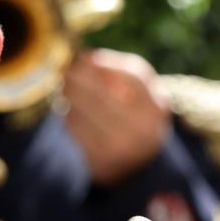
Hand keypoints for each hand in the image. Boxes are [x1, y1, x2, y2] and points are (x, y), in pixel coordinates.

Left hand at [62, 48, 171, 186]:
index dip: (103, 64)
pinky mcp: (102, 160)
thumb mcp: (139, 92)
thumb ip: (116, 70)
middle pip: (102, 94)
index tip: (82, 56)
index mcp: (157, 107)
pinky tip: (67, 109)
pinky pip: (77, 131)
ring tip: (63, 86)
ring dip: (69, 96)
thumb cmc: (135, 115)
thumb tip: (84, 57)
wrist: (139, 164)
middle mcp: (144, 129)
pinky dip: (69, 116)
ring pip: (85, 112)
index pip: (131, 78)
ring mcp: (123, 147)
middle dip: (78, 79)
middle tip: (63, 70)